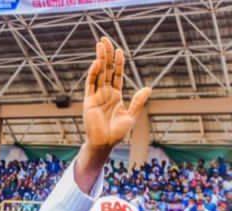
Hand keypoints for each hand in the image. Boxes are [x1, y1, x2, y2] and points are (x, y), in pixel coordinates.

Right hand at [83, 37, 150, 153]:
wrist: (105, 144)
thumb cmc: (117, 133)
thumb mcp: (131, 116)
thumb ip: (138, 102)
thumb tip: (148, 88)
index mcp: (115, 96)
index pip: (117, 75)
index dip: (118, 63)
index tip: (119, 50)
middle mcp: (105, 94)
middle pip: (106, 70)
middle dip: (106, 55)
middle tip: (105, 40)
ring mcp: (96, 97)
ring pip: (98, 74)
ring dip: (99, 59)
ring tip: (100, 45)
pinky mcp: (89, 102)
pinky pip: (90, 85)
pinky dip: (93, 74)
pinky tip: (97, 63)